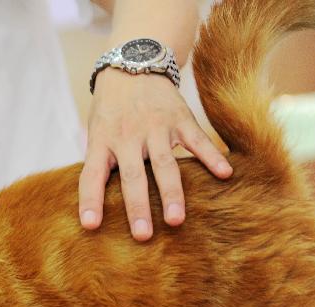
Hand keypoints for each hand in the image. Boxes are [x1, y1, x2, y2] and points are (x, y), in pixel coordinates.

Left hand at [78, 69, 232, 240]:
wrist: (132, 64)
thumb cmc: (111, 110)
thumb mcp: (96, 132)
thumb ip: (100, 163)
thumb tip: (96, 204)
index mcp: (101, 142)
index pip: (91, 176)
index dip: (90, 201)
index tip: (90, 225)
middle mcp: (127, 136)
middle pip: (133, 176)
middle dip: (137, 207)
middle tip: (143, 236)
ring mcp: (155, 127)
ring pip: (164, 164)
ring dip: (171, 194)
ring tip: (176, 220)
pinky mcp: (180, 118)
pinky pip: (197, 140)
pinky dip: (211, 157)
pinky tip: (225, 175)